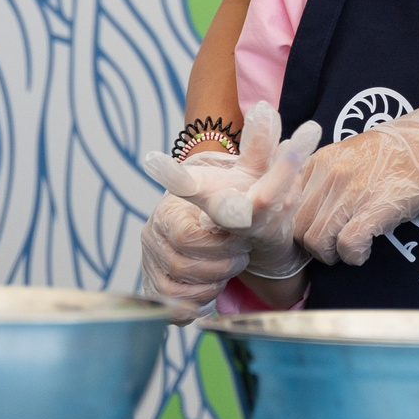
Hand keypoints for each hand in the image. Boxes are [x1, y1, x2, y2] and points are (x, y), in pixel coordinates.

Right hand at [138, 101, 318, 318]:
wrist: (209, 229)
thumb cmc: (234, 198)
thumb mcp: (248, 173)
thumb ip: (259, 147)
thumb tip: (266, 109)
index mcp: (172, 208)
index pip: (188, 229)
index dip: (216, 236)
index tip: (238, 232)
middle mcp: (154, 235)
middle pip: (192, 262)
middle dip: (226, 257)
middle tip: (241, 246)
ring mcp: (152, 264)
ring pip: (189, 286)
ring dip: (217, 278)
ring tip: (229, 260)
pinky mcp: (156, 292)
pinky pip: (181, 309)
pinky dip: (202, 300)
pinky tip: (212, 284)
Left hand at [291, 7, 418, 263]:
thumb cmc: (406, 152)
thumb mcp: (357, 156)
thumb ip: (330, 177)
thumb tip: (312, 210)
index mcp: (322, 159)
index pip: (287, 204)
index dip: (297, 226)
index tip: (312, 234)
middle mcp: (331, 173)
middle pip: (299, 227)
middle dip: (314, 246)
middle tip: (334, 248)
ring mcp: (352, 190)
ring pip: (317, 240)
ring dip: (333, 254)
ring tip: (351, 250)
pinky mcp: (375, 207)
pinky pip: (347, 245)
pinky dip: (354, 256)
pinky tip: (366, 251)